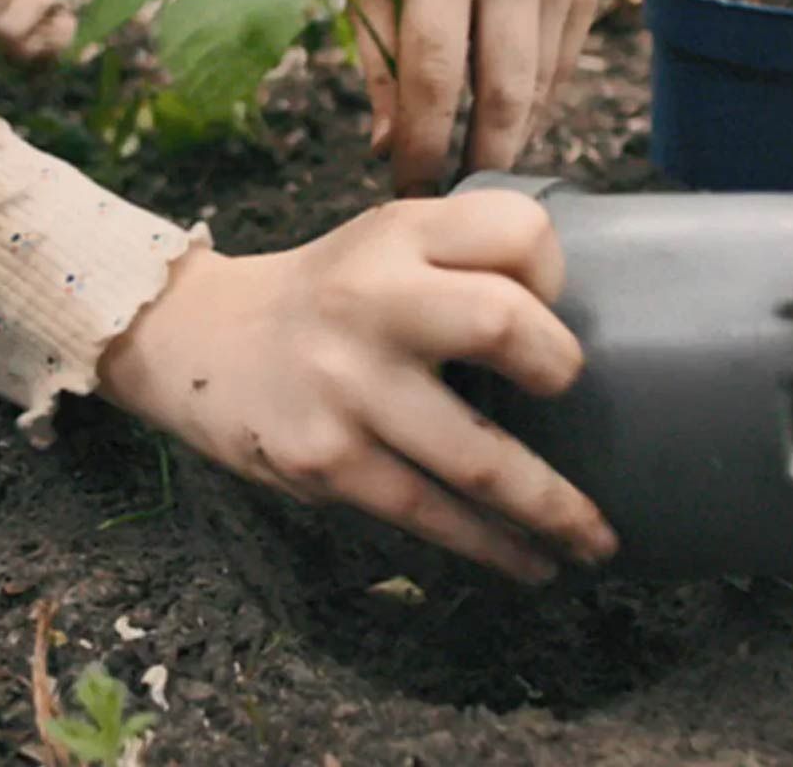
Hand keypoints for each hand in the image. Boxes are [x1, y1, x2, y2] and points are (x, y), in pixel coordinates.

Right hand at [98, 189, 618, 582]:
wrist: (195, 339)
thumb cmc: (325, 298)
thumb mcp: (385, 243)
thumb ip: (466, 261)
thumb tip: (577, 330)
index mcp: (399, 235)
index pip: (519, 232)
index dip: (555, 273)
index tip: (550, 310)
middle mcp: (371, 302)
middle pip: (505, 324)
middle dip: (560, 370)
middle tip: (566, 395)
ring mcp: (346, 386)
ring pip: (481, 458)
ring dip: (554, 509)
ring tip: (596, 540)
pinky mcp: (326, 460)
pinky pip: (431, 513)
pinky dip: (493, 546)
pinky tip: (531, 561)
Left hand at [348, 0, 599, 196]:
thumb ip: (377, 61)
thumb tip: (389, 147)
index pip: (436, 73)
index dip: (423, 142)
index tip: (408, 188)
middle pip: (502, 92)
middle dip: (477, 158)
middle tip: (450, 199)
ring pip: (536, 90)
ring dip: (503, 139)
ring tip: (468, 169)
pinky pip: (556, 73)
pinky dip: (526, 107)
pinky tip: (497, 123)